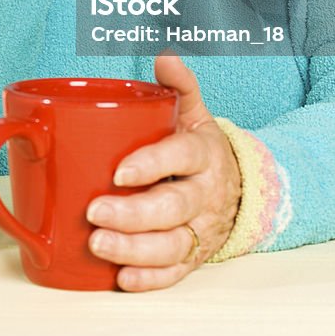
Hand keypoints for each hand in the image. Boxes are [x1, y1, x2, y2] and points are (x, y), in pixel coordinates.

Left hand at [86, 54, 241, 291]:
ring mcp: (200, 229)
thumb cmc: (199, 148)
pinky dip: (149, 279)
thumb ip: (179, 86)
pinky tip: (121, 278)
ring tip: (98, 244)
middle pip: (173, 207)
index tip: (118, 172)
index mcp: (203, 153)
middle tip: (95, 211)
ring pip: (172, 245)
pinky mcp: (194, 257)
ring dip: (135, 250)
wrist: (240, 190)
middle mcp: (205, 194)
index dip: (152, 164)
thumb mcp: (194, 113)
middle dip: (133, 214)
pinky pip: (175, 273)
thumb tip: (164, 57)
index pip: (181, 156)